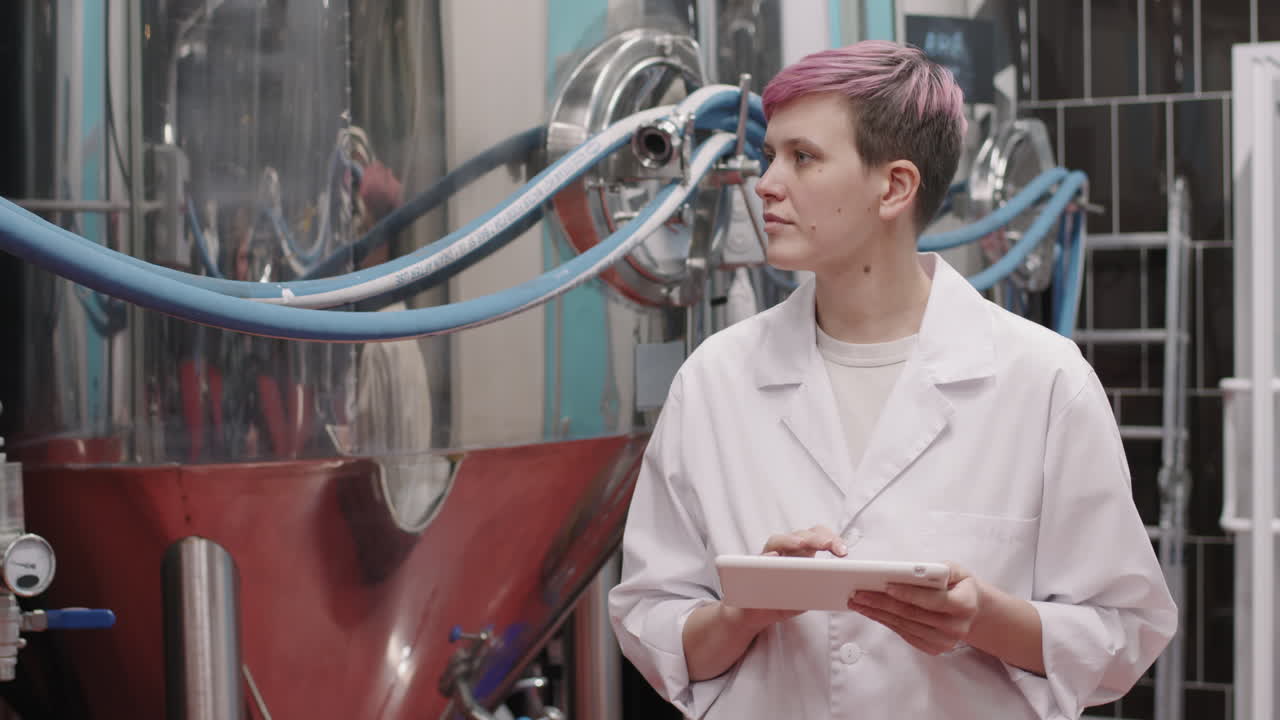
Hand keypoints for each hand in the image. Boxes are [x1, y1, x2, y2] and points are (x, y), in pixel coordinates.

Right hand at [734, 526, 849, 627]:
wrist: (756, 613)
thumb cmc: (784, 599)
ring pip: (778, 540)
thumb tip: (838, 589)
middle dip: (816, 538)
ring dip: (790, 540)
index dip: (831, 539)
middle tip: (828, 544)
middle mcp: (785, 550)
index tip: (843, 552)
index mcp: (802, 553)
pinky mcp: (753, 567)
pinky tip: (774, 556)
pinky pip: (758, 558)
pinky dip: (766, 556)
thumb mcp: (807, 594)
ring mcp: (768, 556)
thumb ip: (819, 588)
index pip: (818, 536)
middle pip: (800, 535)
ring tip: (802, 544)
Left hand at [847, 562, 981, 654]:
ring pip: (904, 625)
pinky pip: (904, 634)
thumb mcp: (957, 571)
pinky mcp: (933, 648)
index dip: (909, 593)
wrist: (972, 611)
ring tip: (857, 602)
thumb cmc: (959, 586)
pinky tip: (870, 612)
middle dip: (882, 602)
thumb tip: (910, 570)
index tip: (886, 585)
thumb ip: (938, 569)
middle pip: (912, 614)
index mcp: (965, 605)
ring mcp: (944, 641)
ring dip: (877, 613)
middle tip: (858, 593)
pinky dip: (885, 621)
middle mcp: (956, 627)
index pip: (932, 600)